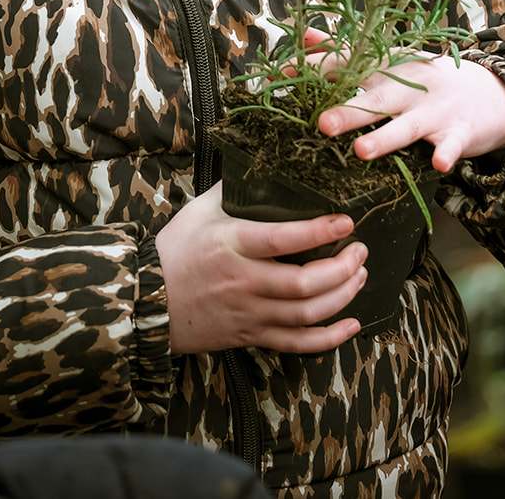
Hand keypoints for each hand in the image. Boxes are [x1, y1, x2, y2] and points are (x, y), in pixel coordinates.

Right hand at [156, 183, 367, 354]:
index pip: (284, 239)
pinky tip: (351, 324)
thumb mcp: (200, 210)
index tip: (346, 221)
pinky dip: (329, 338)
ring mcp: (249, 313)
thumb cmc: (174, 250)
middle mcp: (244, 281)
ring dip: (343, 295)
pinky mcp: (250, 335)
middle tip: (360, 250)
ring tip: (359, 276)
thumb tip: (262, 160)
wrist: (144, 300)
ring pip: (307, 314)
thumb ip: (234, 188)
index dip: (320, 231)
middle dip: (343, 268)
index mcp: (232, 245)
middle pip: (305, 283)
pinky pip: (296, 344)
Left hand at [307, 29, 504, 172]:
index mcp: (386, 70)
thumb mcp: (389, 63)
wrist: (489, 92)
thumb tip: (304, 37)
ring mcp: (434, 110)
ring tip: (362, 151)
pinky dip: (447, 152)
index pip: (348, 66)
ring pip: (407, 126)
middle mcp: (407, 88)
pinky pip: (452, 144)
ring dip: (385, 137)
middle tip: (322, 124)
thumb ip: (345, 53)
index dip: (316, 69)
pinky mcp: (459, 132)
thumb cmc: (426, 82)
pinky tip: (439, 164)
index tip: (284, 73)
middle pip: (375, 100)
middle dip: (349, 111)